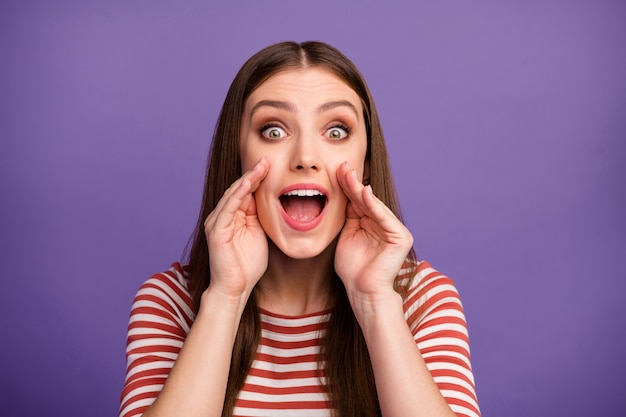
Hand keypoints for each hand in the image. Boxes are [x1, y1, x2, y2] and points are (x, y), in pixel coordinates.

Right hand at [203, 157, 269, 298]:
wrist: (235, 288)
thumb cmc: (248, 265)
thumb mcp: (259, 234)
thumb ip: (259, 217)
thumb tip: (267, 200)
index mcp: (233, 216)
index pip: (245, 192)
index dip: (258, 178)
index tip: (271, 165)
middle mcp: (222, 216)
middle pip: (239, 189)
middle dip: (253, 174)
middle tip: (266, 159)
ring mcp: (217, 222)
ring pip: (233, 194)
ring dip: (247, 179)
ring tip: (260, 166)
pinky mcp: (216, 230)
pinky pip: (228, 207)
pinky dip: (238, 194)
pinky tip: (248, 184)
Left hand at [334, 162, 413, 299]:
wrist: (362, 291)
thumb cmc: (352, 269)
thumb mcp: (346, 236)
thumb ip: (349, 217)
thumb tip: (345, 194)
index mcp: (372, 224)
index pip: (358, 201)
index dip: (347, 186)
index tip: (336, 170)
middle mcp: (384, 224)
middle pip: (366, 200)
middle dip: (353, 183)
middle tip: (342, 166)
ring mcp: (394, 230)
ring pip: (374, 206)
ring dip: (360, 190)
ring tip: (348, 175)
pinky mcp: (401, 237)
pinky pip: (384, 217)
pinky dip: (374, 205)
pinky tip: (363, 193)